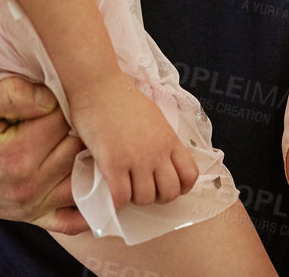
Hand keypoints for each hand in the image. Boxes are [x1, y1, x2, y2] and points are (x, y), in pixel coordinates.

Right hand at [0, 76, 86, 233]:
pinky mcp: (28, 216)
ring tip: (81, 134)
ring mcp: (29, 207)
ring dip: (86, 157)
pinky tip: (91, 181)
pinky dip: (87, 204)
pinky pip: (70, 220)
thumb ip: (17, 93)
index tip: (54, 89)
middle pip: (76, 147)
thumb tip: (52, 97)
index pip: (63, 121)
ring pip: (82, 179)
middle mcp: (26, 188)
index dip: (61, 100)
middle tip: (69, 107)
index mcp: (16, 157)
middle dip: (76, 125)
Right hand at [68, 73, 199, 207]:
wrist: (98, 87)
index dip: (181, 187)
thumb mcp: (154, 117)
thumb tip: (162, 158)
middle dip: (157, 197)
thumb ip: (161, 139)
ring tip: (125, 187)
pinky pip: (121, 197)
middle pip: (170, 192)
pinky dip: (117, 201)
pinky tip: (111, 190)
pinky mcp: (113, 163)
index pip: (190, 175)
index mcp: (169, 139)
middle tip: (143, 189)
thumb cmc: (122, 99)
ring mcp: (136, 159)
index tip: (166, 184)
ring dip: (135, 198)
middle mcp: (157, 152)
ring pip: (145, 198)